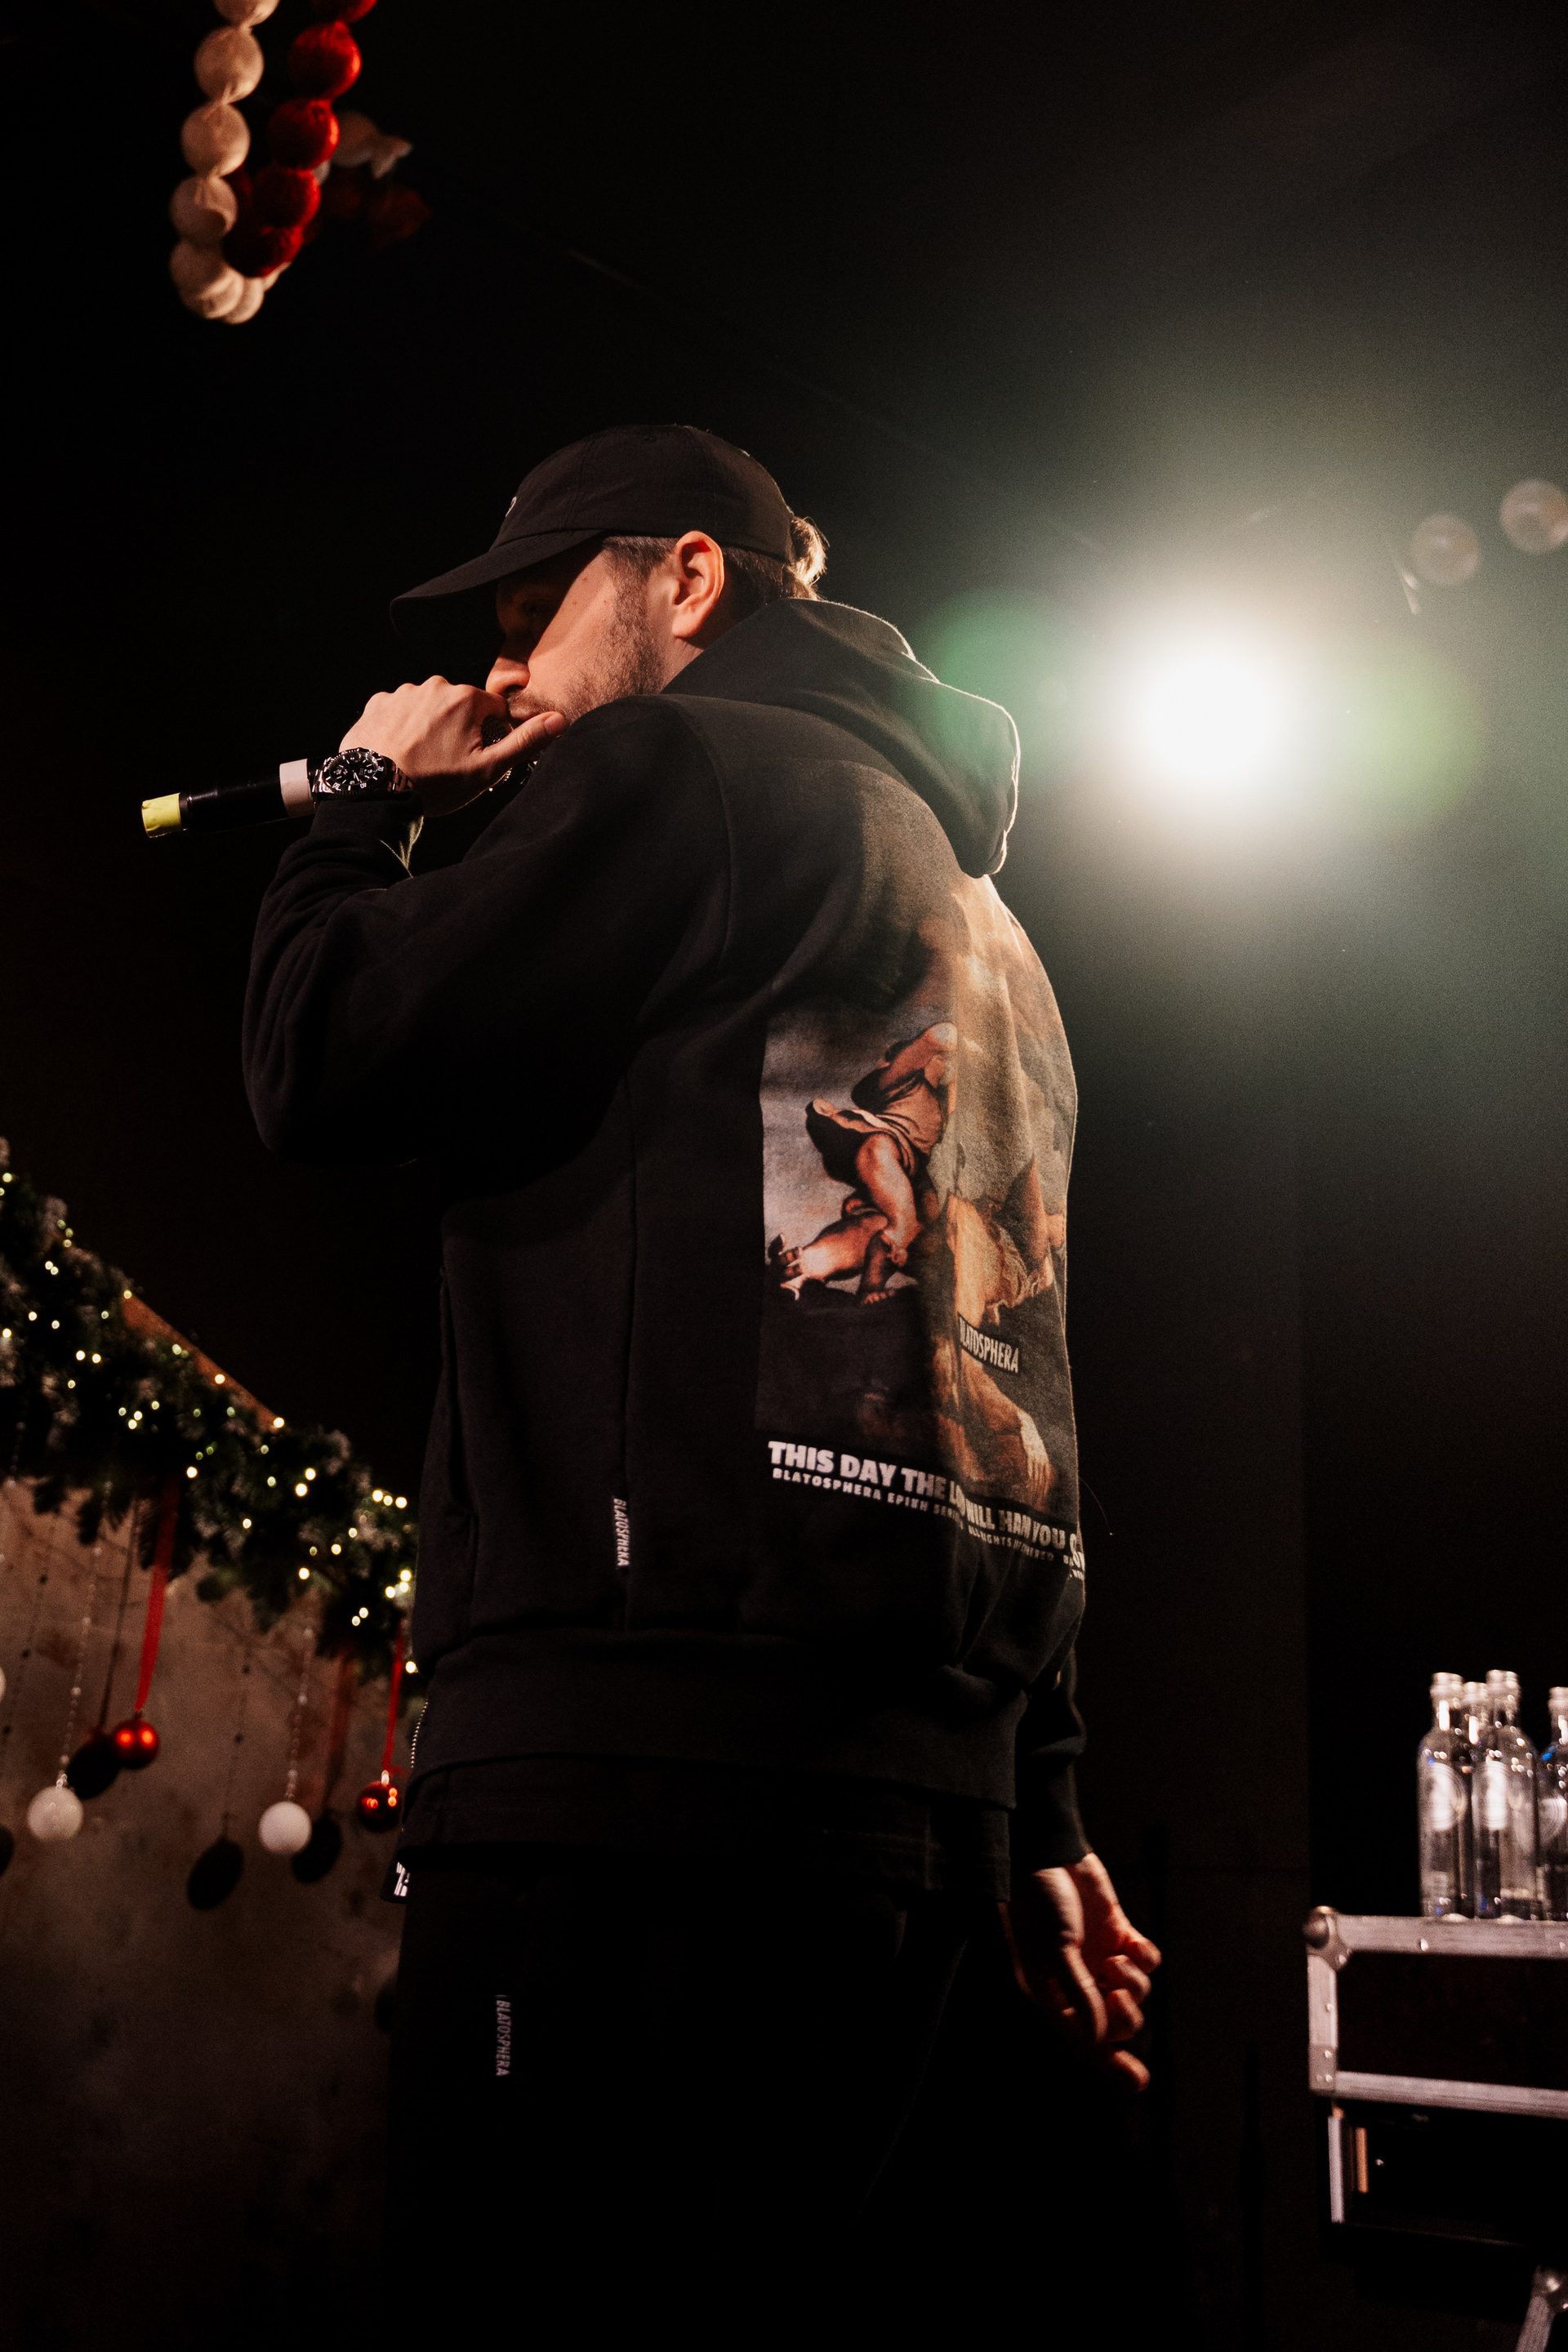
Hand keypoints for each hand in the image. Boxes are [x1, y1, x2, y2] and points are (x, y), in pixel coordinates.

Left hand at [341, 677, 566, 817]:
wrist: (376, 791)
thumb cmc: (433, 783)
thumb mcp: (487, 769)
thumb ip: (525, 742)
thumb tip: (559, 720)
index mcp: (465, 698)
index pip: (494, 709)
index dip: (491, 734)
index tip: (477, 755)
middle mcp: (434, 686)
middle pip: (460, 706)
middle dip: (460, 729)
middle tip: (449, 763)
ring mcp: (402, 693)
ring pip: (429, 708)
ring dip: (430, 727)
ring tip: (422, 759)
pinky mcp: (377, 704)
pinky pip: (399, 711)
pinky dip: (402, 727)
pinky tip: (400, 751)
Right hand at [1001, 1851, 1160, 2087]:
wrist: (1049, 1852)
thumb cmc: (1041, 1902)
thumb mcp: (1056, 1950)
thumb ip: (1079, 1994)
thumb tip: (1098, 2037)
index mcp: (1053, 1994)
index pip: (1084, 2042)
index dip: (1112, 2063)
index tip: (1140, 2083)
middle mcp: (1078, 1982)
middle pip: (1117, 2021)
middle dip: (1125, 2014)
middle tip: (1117, 1991)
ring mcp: (1099, 1959)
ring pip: (1136, 1993)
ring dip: (1134, 1982)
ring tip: (1119, 1958)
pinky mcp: (1117, 1934)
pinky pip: (1146, 1961)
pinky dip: (1145, 1958)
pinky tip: (1133, 1944)